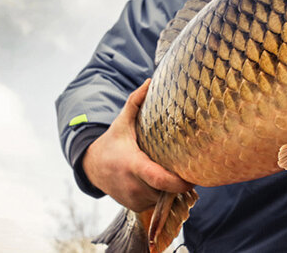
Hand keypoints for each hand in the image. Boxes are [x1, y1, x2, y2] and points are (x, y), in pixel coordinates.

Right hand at [82, 79, 192, 211]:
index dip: (179, 182)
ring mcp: (133, 199)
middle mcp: (133, 186)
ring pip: (162, 197)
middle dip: (178, 181)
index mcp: (133, 165)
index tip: (194, 176)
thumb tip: (149, 80)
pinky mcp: (135, 207)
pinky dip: (160, 194)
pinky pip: (156, 202)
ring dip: (169, 188)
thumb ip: (135, 102)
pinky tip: (161, 181)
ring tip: (174, 171)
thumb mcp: (122, 122)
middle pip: (165, 189)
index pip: (160, 179)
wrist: (92, 166)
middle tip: (190, 166)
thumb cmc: (113, 142)